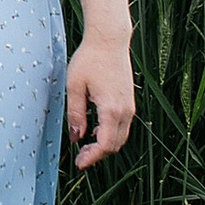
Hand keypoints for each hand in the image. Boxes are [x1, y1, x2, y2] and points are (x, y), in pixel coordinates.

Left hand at [64, 38, 134, 169]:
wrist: (109, 40)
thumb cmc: (90, 59)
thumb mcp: (74, 87)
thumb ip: (75, 114)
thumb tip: (76, 137)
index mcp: (112, 109)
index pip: (106, 145)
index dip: (92, 157)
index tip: (79, 163)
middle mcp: (125, 110)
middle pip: (115, 145)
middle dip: (98, 154)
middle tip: (80, 158)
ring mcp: (130, 106)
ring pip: (120, 137)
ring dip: (104, 144)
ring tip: (85, 146)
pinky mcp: (129, 101)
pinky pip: (122, 126)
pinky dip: (110, 133)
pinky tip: (94, 130)